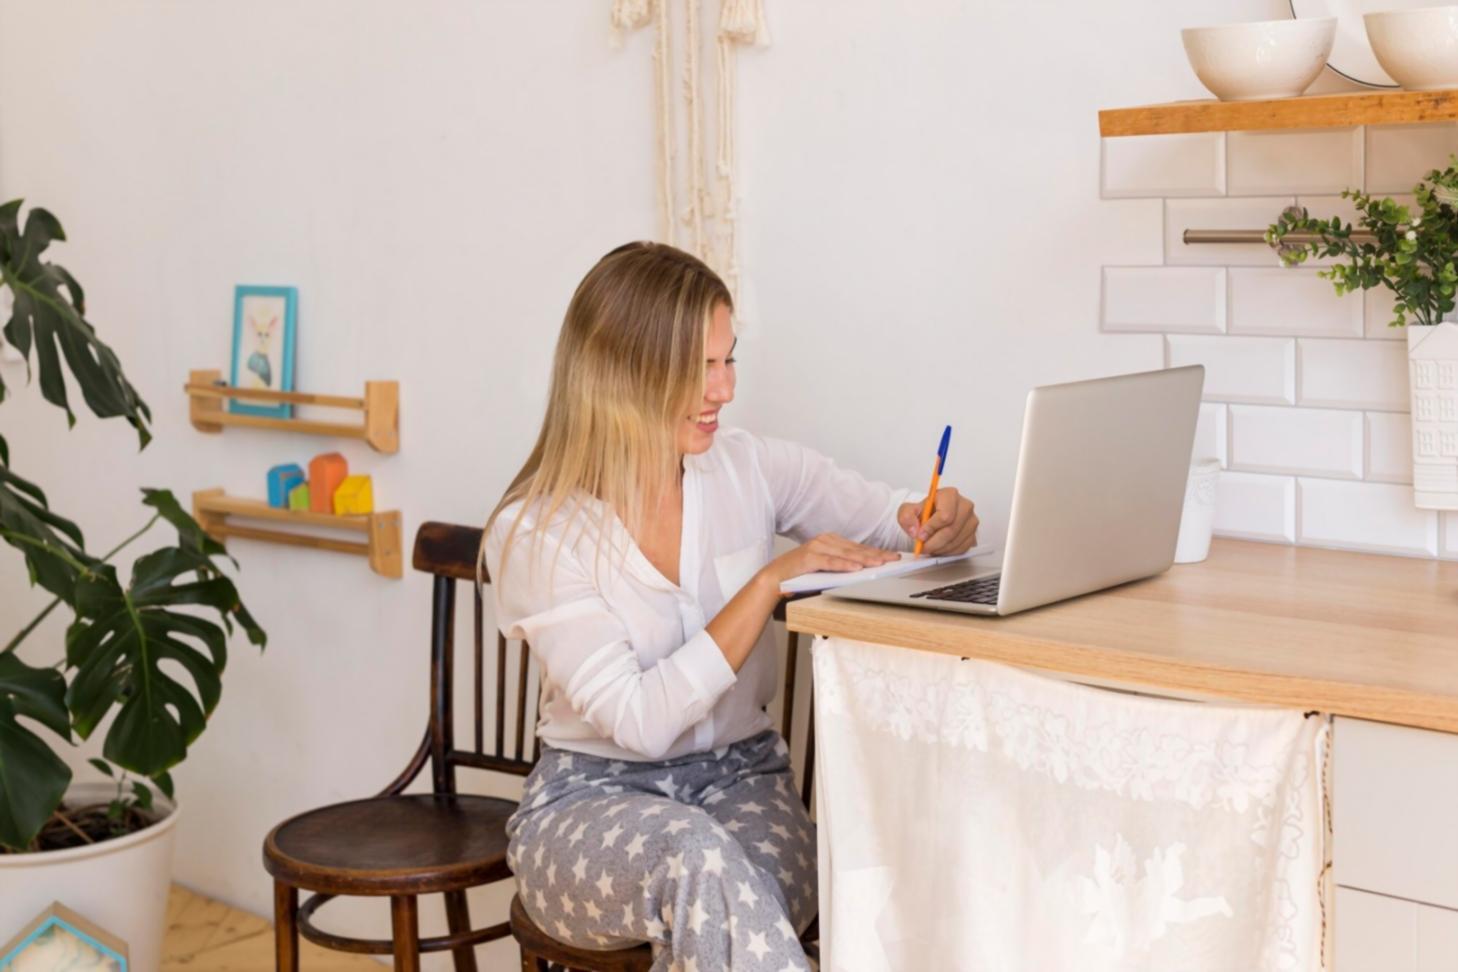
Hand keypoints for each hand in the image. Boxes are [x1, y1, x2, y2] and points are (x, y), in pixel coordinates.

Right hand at [756, 533, 900, 591]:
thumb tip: (867, 570)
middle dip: (876, 555)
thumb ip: (843, 565)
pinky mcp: (809, 557)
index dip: (877, 552)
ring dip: (864, 559)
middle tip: (893, 560)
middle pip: (856, 550)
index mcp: (831, 541)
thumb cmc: (802, 574)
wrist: (775, 577)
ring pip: (846, 554)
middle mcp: (825, 540)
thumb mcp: (827, 568)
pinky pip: (830, 562)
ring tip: (879, 564)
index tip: (892, 557)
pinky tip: (856, 569)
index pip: (859, 547)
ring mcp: (817, 547)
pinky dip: (844, 565)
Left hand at [897, 487, 978, 554]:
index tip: (921, 535)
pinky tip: (938, 547)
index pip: (945, 515)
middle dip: (933, 542)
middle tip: (922, 546)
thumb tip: (915, 530)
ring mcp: (971, 521)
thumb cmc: (924, 511)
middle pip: (951, 530)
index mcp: (950, 495)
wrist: (931, 517)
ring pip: (955, 542)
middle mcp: (965, 506)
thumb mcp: (908, 510)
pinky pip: (961, 549)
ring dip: (939, 548)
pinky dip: (946, 552)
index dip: (931, 528)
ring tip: (928, 546)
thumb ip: (907, 517)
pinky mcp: (973, 535)